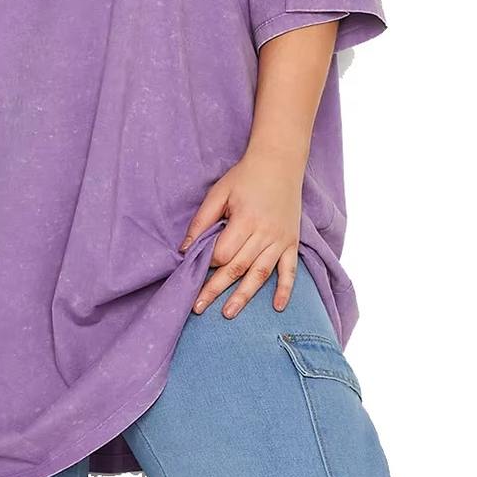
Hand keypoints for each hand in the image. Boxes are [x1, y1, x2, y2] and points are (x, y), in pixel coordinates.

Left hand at [180, 148, 302, 317]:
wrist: (279, 163)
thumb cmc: (244, 177)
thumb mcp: (218, 192)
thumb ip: (202, 221)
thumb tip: (185, 249)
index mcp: (245, 219)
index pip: (223, 252)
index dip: (208, 263)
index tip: (194, 272)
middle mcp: (265, 233)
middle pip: (237, 268)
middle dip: (216, 289)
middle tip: (198, 307)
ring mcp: (280, 240)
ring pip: (261, 274)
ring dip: (244, 296)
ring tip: (228, 313)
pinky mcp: (292, 242)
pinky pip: (290, 270)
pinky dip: (285, 290)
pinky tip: (276, 307)